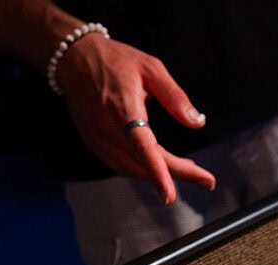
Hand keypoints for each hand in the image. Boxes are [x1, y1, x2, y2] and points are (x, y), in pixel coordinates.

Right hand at [56, 33, 215, 204]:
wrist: (73, 58)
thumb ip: (175, 97)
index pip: (143, 148)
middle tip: (204, 179)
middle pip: (143, 164)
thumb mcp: (151, 68)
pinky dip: (140, 170)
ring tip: (185, 168)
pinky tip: (156, 165)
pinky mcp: (93, 143)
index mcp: (124, 108)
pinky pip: (119, 165)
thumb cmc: (113, 60)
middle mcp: (107, 129)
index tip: (170, 194)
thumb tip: (197, 121)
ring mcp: (98, 139)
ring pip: (132, 169)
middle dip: (176, 174)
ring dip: (158, 174)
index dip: (158, 173)